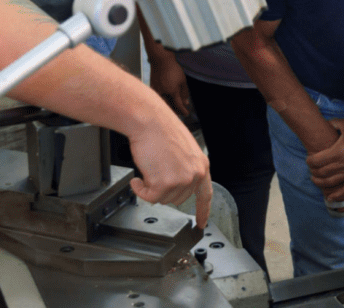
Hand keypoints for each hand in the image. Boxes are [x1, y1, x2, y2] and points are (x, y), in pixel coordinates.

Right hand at [128, 105, 211, 227]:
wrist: (148, 120)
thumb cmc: (161, 129)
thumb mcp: (184, 149)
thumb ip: (186, 167)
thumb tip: (177, 183)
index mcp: (201, 165)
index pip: (205, 195)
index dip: (203, 211)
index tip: (201, 223)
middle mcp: (194, 174)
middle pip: (177, 198)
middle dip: (164, 188)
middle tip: (155, 171)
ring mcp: (181, 181)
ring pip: (162, 199)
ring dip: (151, 187)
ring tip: (148, 167)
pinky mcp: (164, 184)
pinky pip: (148, 197)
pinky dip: (140, 189)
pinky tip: (138, 178)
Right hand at [148, 53, 191, 117]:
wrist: (160, 59)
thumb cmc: (173, 68)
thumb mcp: (182, 80)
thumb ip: (184, 92)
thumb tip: (186, 103)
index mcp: (172, 91)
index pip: (178, 105)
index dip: (183, 111)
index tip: (187, 114)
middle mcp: (163, 93)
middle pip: (169, 107)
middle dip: (176, 111)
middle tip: (181, 113)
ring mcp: (156, 90)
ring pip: (163, 103)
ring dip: (169, 107)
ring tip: (174, 108)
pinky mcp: (152, 88)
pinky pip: (158, 98)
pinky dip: (163, 101)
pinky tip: (167, 101)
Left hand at [305, 118, 343, 211]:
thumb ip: (333, 124)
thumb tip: (325, 124)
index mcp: (338, 152)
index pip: (317, 161)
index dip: (310, 161)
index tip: (309, 160)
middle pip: (322, 172)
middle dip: (313, 171)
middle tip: (311, 168)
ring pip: (331, 182)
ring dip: (320, 182)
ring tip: (315, 179)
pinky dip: (338, 196)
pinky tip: (330, 197)